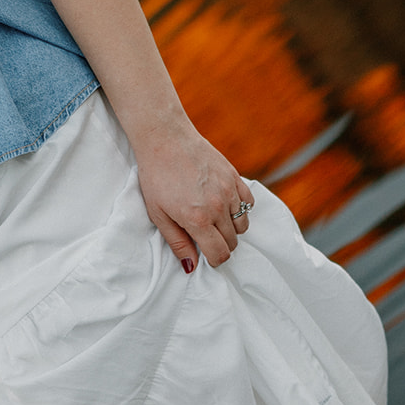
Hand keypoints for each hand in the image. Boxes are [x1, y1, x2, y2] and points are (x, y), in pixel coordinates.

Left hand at [134, 119, 252, 269]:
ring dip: (231, 229)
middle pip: (232, 241)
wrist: (165, 138)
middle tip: (206, 238)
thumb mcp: (158, 214)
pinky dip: (241, 209)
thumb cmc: (156, 176)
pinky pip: (248, 203)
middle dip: (221, 245)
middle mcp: (218, 207)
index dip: (215, 261)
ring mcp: (229, 190)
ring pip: (243, 224)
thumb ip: (177, 242)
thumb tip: (191, 266)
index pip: (220, 253)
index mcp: (198, 219)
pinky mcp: (234, 176)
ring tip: (214, 221)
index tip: (208, 258)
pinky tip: (225, 206)